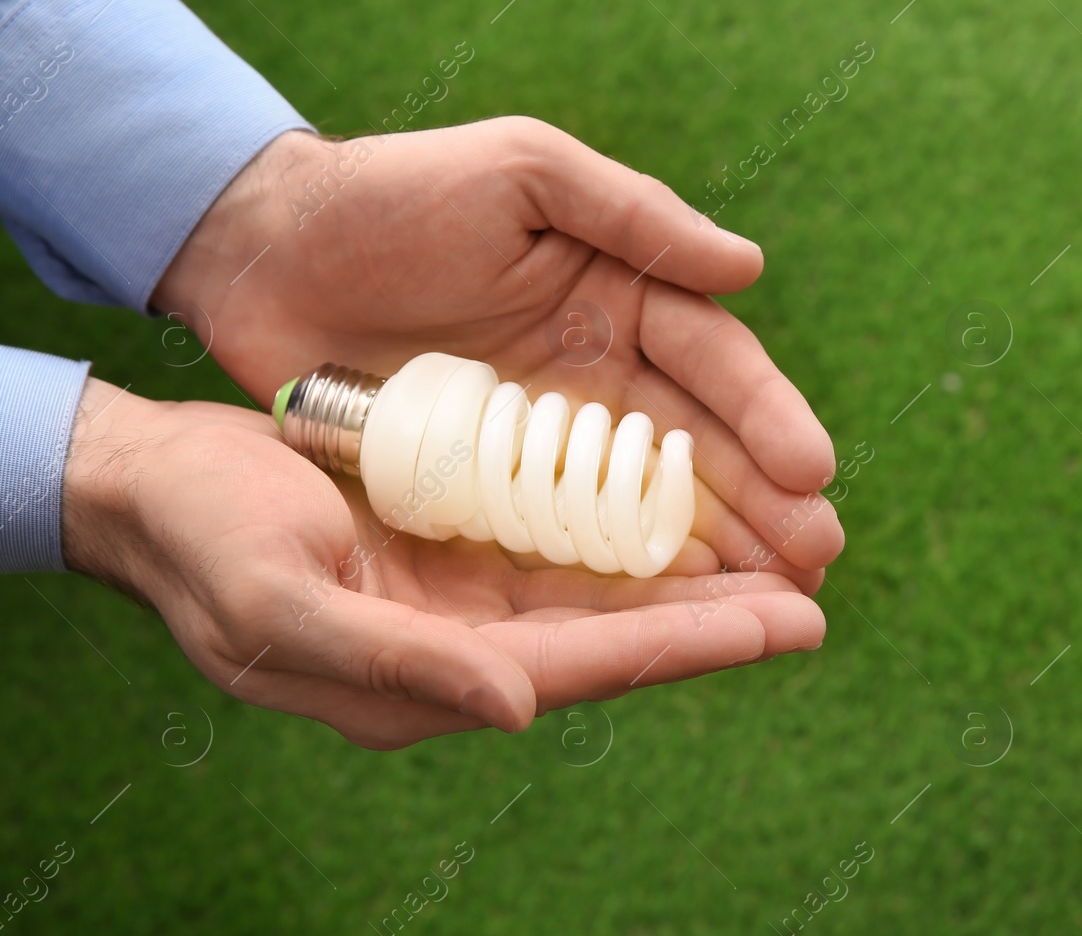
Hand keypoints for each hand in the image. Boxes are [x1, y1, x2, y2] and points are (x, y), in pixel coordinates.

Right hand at [61, 379, 826, 748]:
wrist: (156, 489)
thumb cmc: (207, 549)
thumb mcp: (287, 609)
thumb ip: (403, 665)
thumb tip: (520, 708)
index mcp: (438, 678)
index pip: (593, 666)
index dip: (694, 645)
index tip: (790, 624)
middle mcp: (470, 648)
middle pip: (619, 637)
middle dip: (718, 619)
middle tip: (816, 596)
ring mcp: (467, 600)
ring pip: (604, 592)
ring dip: (688, 578)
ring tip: (780, 558)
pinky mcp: (460, 551)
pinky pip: (565, 548)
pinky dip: (629, 535)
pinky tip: (684, 513)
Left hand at [154, 119, 843, 591]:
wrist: (264, 255)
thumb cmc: (392, 195)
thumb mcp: (522, 173)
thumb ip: (636, 216)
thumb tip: (749, 269)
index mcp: (624, 299)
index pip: (715, 365)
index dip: (767, 418)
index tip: (811, 472)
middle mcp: (603, 379)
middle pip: (701, 451)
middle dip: (766, 506)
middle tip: (816, 560)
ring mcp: (552, 443)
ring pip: (650, 508)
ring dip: (717, 556)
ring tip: (777, 601)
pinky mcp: (495, 492)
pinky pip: (570, 542)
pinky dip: (624, 579)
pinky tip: (676, 615)